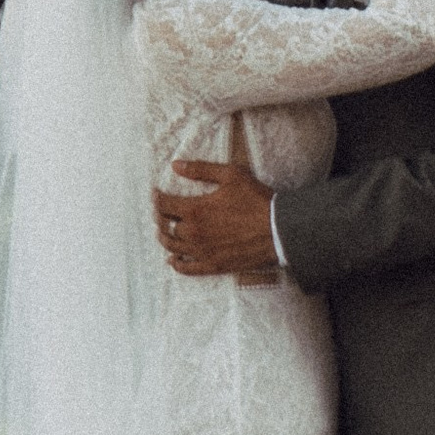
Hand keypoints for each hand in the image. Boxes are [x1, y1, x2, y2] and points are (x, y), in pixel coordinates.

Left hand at [157, 157, 279, 281]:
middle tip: (161, 212)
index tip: (156, 194)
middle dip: (160, 217)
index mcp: (195, 209)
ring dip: (164, 239)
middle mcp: (194, 232)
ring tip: (165, 232)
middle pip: (165, 227)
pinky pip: (186, 268)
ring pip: (171, 247)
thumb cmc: (256, 200)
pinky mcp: (213, 265)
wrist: (278, 229)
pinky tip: (173, 260)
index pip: (163, 205)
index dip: (156, 198)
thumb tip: (176, 165)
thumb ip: (201, 170)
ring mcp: (202, 251)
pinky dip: (176, 264)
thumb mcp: (230, 176)